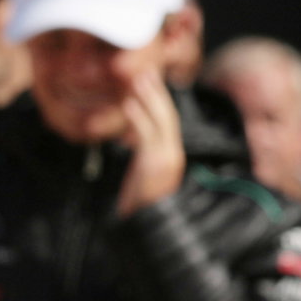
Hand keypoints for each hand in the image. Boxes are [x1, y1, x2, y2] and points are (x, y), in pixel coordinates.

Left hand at [116, 68, 185, 216]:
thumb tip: (132, 136)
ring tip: (137, 79)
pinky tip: (127, 104)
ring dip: (148, 99)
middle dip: (157, 93)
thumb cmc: (140, 205)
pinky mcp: (154, 165)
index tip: (150, 82)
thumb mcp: (142, 176)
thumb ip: (142, 155)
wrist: (146, 229)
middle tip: (146, 71)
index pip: (169, 122)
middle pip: (168, 116)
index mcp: (171, 156)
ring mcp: (166, 159)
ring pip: (160, 122)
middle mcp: (173, 155)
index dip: (160, 101)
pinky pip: (146, 136)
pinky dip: (137, 118)